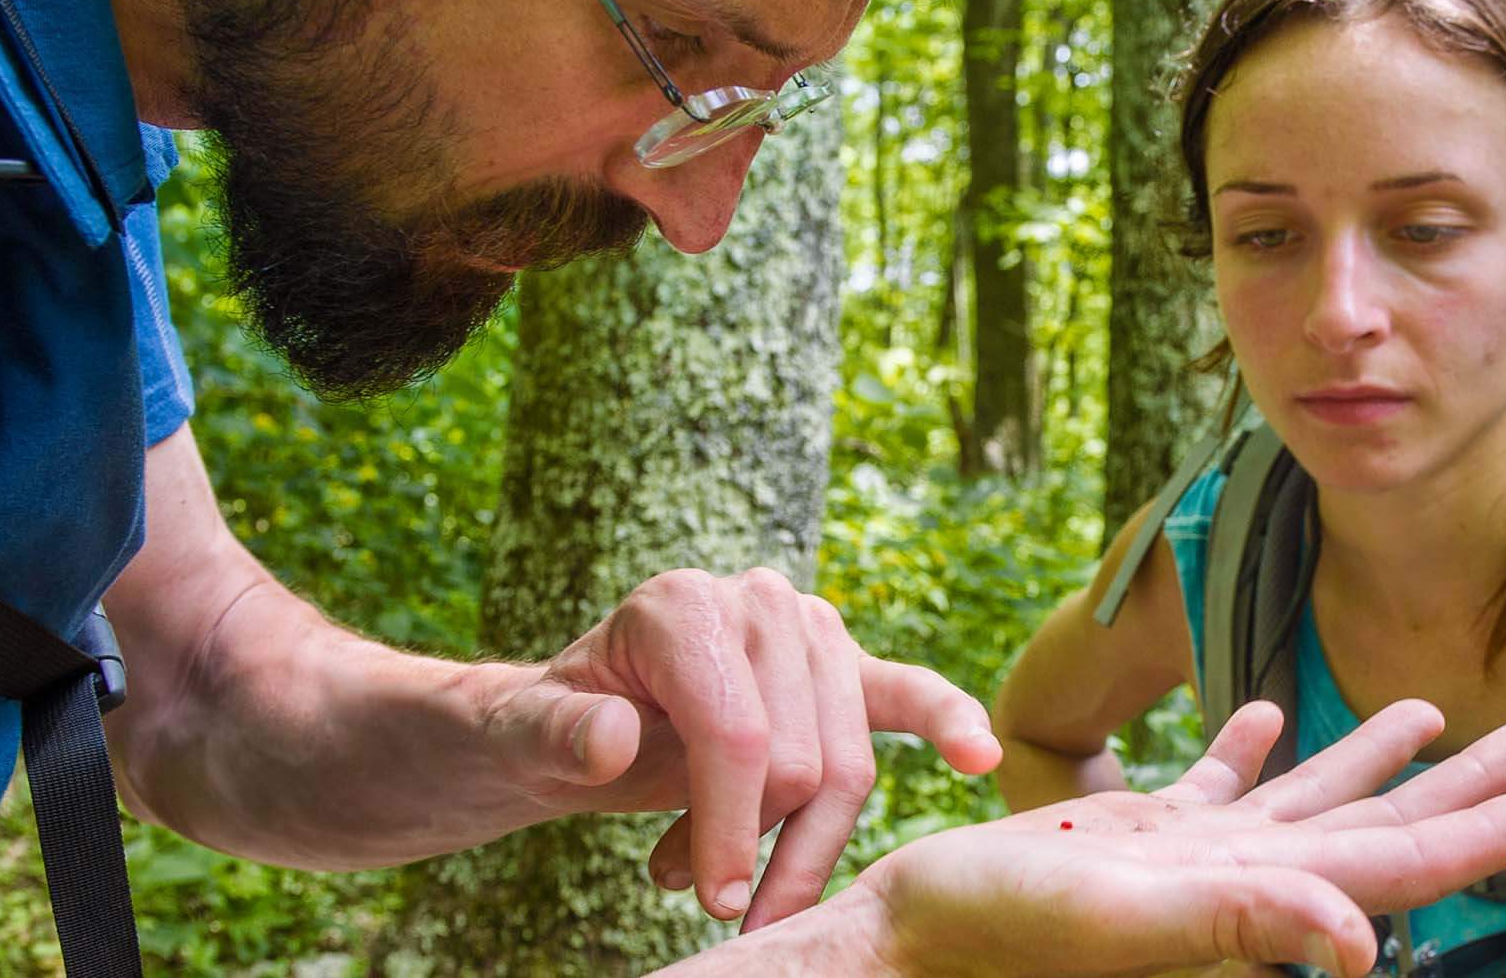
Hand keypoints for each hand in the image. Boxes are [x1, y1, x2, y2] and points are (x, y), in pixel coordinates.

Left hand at [472, 568, 1002, 927]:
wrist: (574, 720)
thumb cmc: (551, 727)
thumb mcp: (524, 733)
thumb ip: (558, 733)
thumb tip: (613, 740)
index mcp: (681, 606)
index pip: (736, 734)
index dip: (728, 830)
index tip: (712, 902)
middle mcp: (757, 602)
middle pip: (800, 759)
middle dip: (761, 847)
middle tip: (708, 902)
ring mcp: (809, 631)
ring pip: (848, 765)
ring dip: (802, 845)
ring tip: (731, 886)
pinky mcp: (844, 669)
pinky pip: (909, 695)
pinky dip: (949, 722)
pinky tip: (981, 757)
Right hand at [850, 699, 1505, 976]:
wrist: (906, 938)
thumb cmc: (999, 933)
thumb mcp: (1124, 917)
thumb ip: (1246, 923)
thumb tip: (1365, 943)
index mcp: (1251, 898)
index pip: (1393, 865)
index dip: (1478, 835)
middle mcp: (1238, 879)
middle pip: (1377, 825)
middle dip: (1462, 783)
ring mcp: (1188, 856)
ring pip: (1307, 799)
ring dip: (1372, 757)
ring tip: (1430, 708)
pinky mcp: (1133, 834)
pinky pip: (1212, 785)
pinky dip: (1248, 746)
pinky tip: (1265, 710)